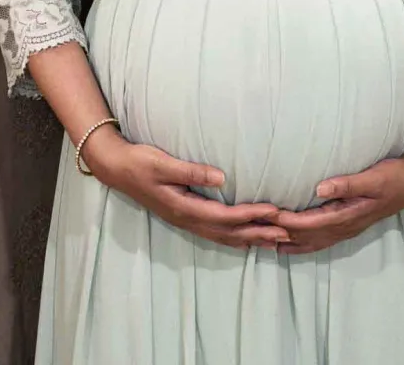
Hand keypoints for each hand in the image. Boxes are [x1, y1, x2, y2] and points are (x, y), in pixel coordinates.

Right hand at [85, 131, 290, 249]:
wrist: (116, 169)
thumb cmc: (140, 161)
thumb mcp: (163, 163)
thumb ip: (192, 171)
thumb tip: (221, 177)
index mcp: (184, 207)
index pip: (225, 215)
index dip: (251, 215)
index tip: (274, 211)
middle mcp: (187, 219)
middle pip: (229, 232)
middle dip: (258, 233)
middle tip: (287, 234)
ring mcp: (185, 220)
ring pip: (223, 237)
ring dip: (250, 239)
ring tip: (274, 242)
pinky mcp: (184, 216)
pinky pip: (215, 233)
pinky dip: (234, 238)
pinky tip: (245, 239)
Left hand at [270, 143, 403, 255]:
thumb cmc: (391, 177)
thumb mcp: (371, 177)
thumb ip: (346, 184)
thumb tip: (320, 188)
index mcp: (347, 215)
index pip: (310, 223)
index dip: (287, 221)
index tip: (267, 216)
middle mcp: (344, 227)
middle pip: (306, 237)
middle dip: (281, 234)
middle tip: (256, 230)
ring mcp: (346, 229)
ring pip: (312, 242)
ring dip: (289, 243)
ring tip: (265, 243)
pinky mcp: (346, 226)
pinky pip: (320, 240)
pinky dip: (302, 243)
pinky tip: (290, 243)